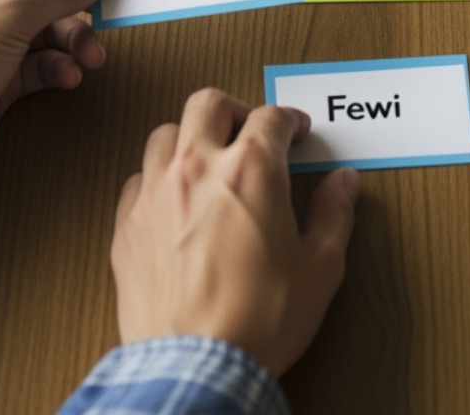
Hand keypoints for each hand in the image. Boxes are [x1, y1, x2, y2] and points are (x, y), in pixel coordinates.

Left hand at [111, 89, 359, 376]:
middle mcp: (197, 168)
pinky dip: (157, 179)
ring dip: (189, 138)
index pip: (271, 116)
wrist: (196, 367)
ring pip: (164, 134)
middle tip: (251, 130)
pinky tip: (173, 200)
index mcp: (251, 170)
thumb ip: (333, 215)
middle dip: (235, 110)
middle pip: (208, 104)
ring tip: (208, 159)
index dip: (290, 119)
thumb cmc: (258, 319)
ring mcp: (155, 194)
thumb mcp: (319, 268)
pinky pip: (137, 180)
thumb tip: (342, 184)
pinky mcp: (127, 226)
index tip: (296, 131)